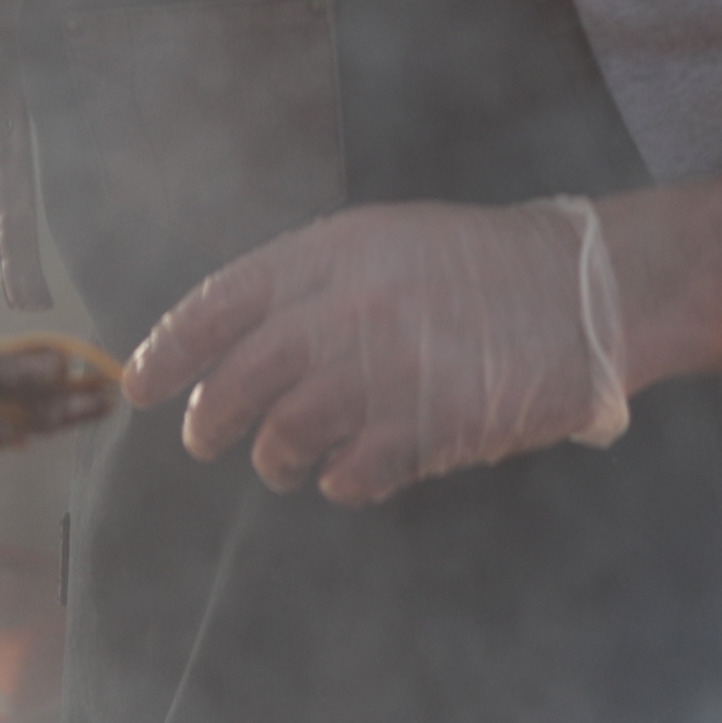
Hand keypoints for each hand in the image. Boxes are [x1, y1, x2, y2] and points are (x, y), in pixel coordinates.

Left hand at [130, 197, 631, 506]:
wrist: (582, 293)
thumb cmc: (481, 267)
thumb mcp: (387, 241)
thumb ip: (313, 282)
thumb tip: (238, 344)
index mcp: (331, 251)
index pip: (221, 303)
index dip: (170, 349)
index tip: (139, 385)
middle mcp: (347, 308)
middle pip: (240, 379)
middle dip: (209, 420)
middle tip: (205, 438)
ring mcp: (385, 371)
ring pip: (284, 436)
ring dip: (275, 458)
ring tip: (286, 460)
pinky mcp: (425, 428)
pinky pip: (347, 475)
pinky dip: (338, 481)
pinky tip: (355, 470)